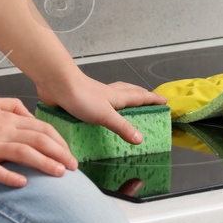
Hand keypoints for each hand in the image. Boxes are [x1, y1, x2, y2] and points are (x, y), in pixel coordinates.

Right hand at [0, 96, 76, 187]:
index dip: (59, 141)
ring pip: (23, 153)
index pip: (41, 128)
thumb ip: (12, 106)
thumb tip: (30, 115)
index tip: (69, 153)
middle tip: (74, 167)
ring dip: (44, 163)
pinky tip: (23, 183)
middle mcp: (2, 132)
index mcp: (8, 120)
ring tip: (60, 173)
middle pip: (38, 140)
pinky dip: (10, 176)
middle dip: (60, 153)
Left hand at [36, 72, 166, 146]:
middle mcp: (108, 95)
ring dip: (124, 98)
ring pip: (114, 95)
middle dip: (140, 95)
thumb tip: (140, 139)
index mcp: (117, 97)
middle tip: (148, 99)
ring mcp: (95, 97)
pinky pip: (98, 104)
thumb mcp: (105, 115)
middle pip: (129, 92)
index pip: (140, 97)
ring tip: (127, 105)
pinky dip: (104, 106)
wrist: (57, 83)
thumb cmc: (81, 95)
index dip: (152, 99)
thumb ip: (122, 127)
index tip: (164, 101)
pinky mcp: (82, 101)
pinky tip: (99, 114)